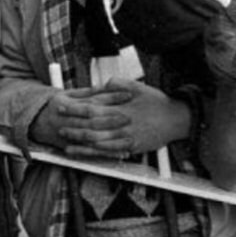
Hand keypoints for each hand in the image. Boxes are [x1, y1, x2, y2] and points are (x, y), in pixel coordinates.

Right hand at [30, 86, 132, 152]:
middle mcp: (69, 120)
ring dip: (111, 139)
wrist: (37, 122)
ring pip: (92, 138)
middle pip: (92, 120)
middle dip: (111, 119)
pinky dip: (106, 154)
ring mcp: (69, 135)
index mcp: (69, 104)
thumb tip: (109, 85)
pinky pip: (90, 152)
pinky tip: (121, 154)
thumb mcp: (69, 94)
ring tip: (130, 139)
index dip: (112, 97)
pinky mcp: (72, 147)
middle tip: (129, 117)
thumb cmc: (58, 105)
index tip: (128, 95)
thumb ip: (88, 92)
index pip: (94, 100)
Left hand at [54, 79, 189, 158]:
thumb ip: (118, 84)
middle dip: (72, 125)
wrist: (177, 120)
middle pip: (90, 126)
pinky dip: (91, 152)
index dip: (75, 108)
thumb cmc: (158, 102)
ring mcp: (126, 137)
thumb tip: (102, 84)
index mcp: (122, 108)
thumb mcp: (139, 87)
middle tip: (58, 123)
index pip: (92, 108)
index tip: (63, 106)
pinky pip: (107, 151)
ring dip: (78, 140)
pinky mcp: (131, 147)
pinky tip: (81, 150)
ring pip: (96, 141)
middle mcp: (122, 124)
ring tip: (65, 137)